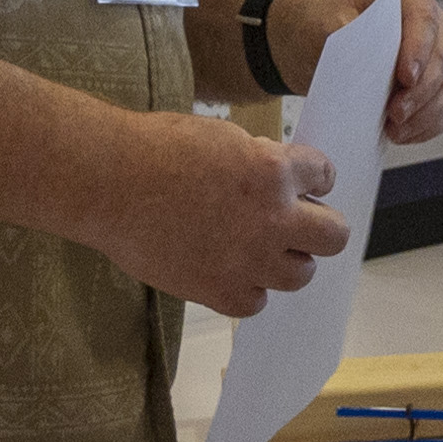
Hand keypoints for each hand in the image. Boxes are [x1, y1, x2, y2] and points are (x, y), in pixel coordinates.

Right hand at [94, 116, 349, 317]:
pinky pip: (255, 303)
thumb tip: (281, 181)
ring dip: (286, 261)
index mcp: (273, 170)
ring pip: (299, 275)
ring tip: (260, 250)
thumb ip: (261, 163)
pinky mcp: (217, 290)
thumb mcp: (224, 138)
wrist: (108, 182)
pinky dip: (247, 290)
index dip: (314, 178)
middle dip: (320, 226)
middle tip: (297, 223)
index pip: (325, 175)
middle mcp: (271, 218)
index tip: (305, 184)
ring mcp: (247, 259)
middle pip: (333, 236)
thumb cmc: (156, 150)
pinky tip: (230, 271)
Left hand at [268, 0, 442, 144]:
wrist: (318, 43)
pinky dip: (426, 126)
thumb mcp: (325, 21)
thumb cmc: (326, 24)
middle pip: (440, 59)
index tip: (406, 77)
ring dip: (425, 114)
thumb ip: (344, 34)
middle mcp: (431, 28)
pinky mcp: (433, 88)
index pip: (424, 19)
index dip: (420, 49)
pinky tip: (402, 135)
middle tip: (395, 114)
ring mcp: (435, 59)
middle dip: (421, 92)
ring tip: (394, 130)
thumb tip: (366, 59)